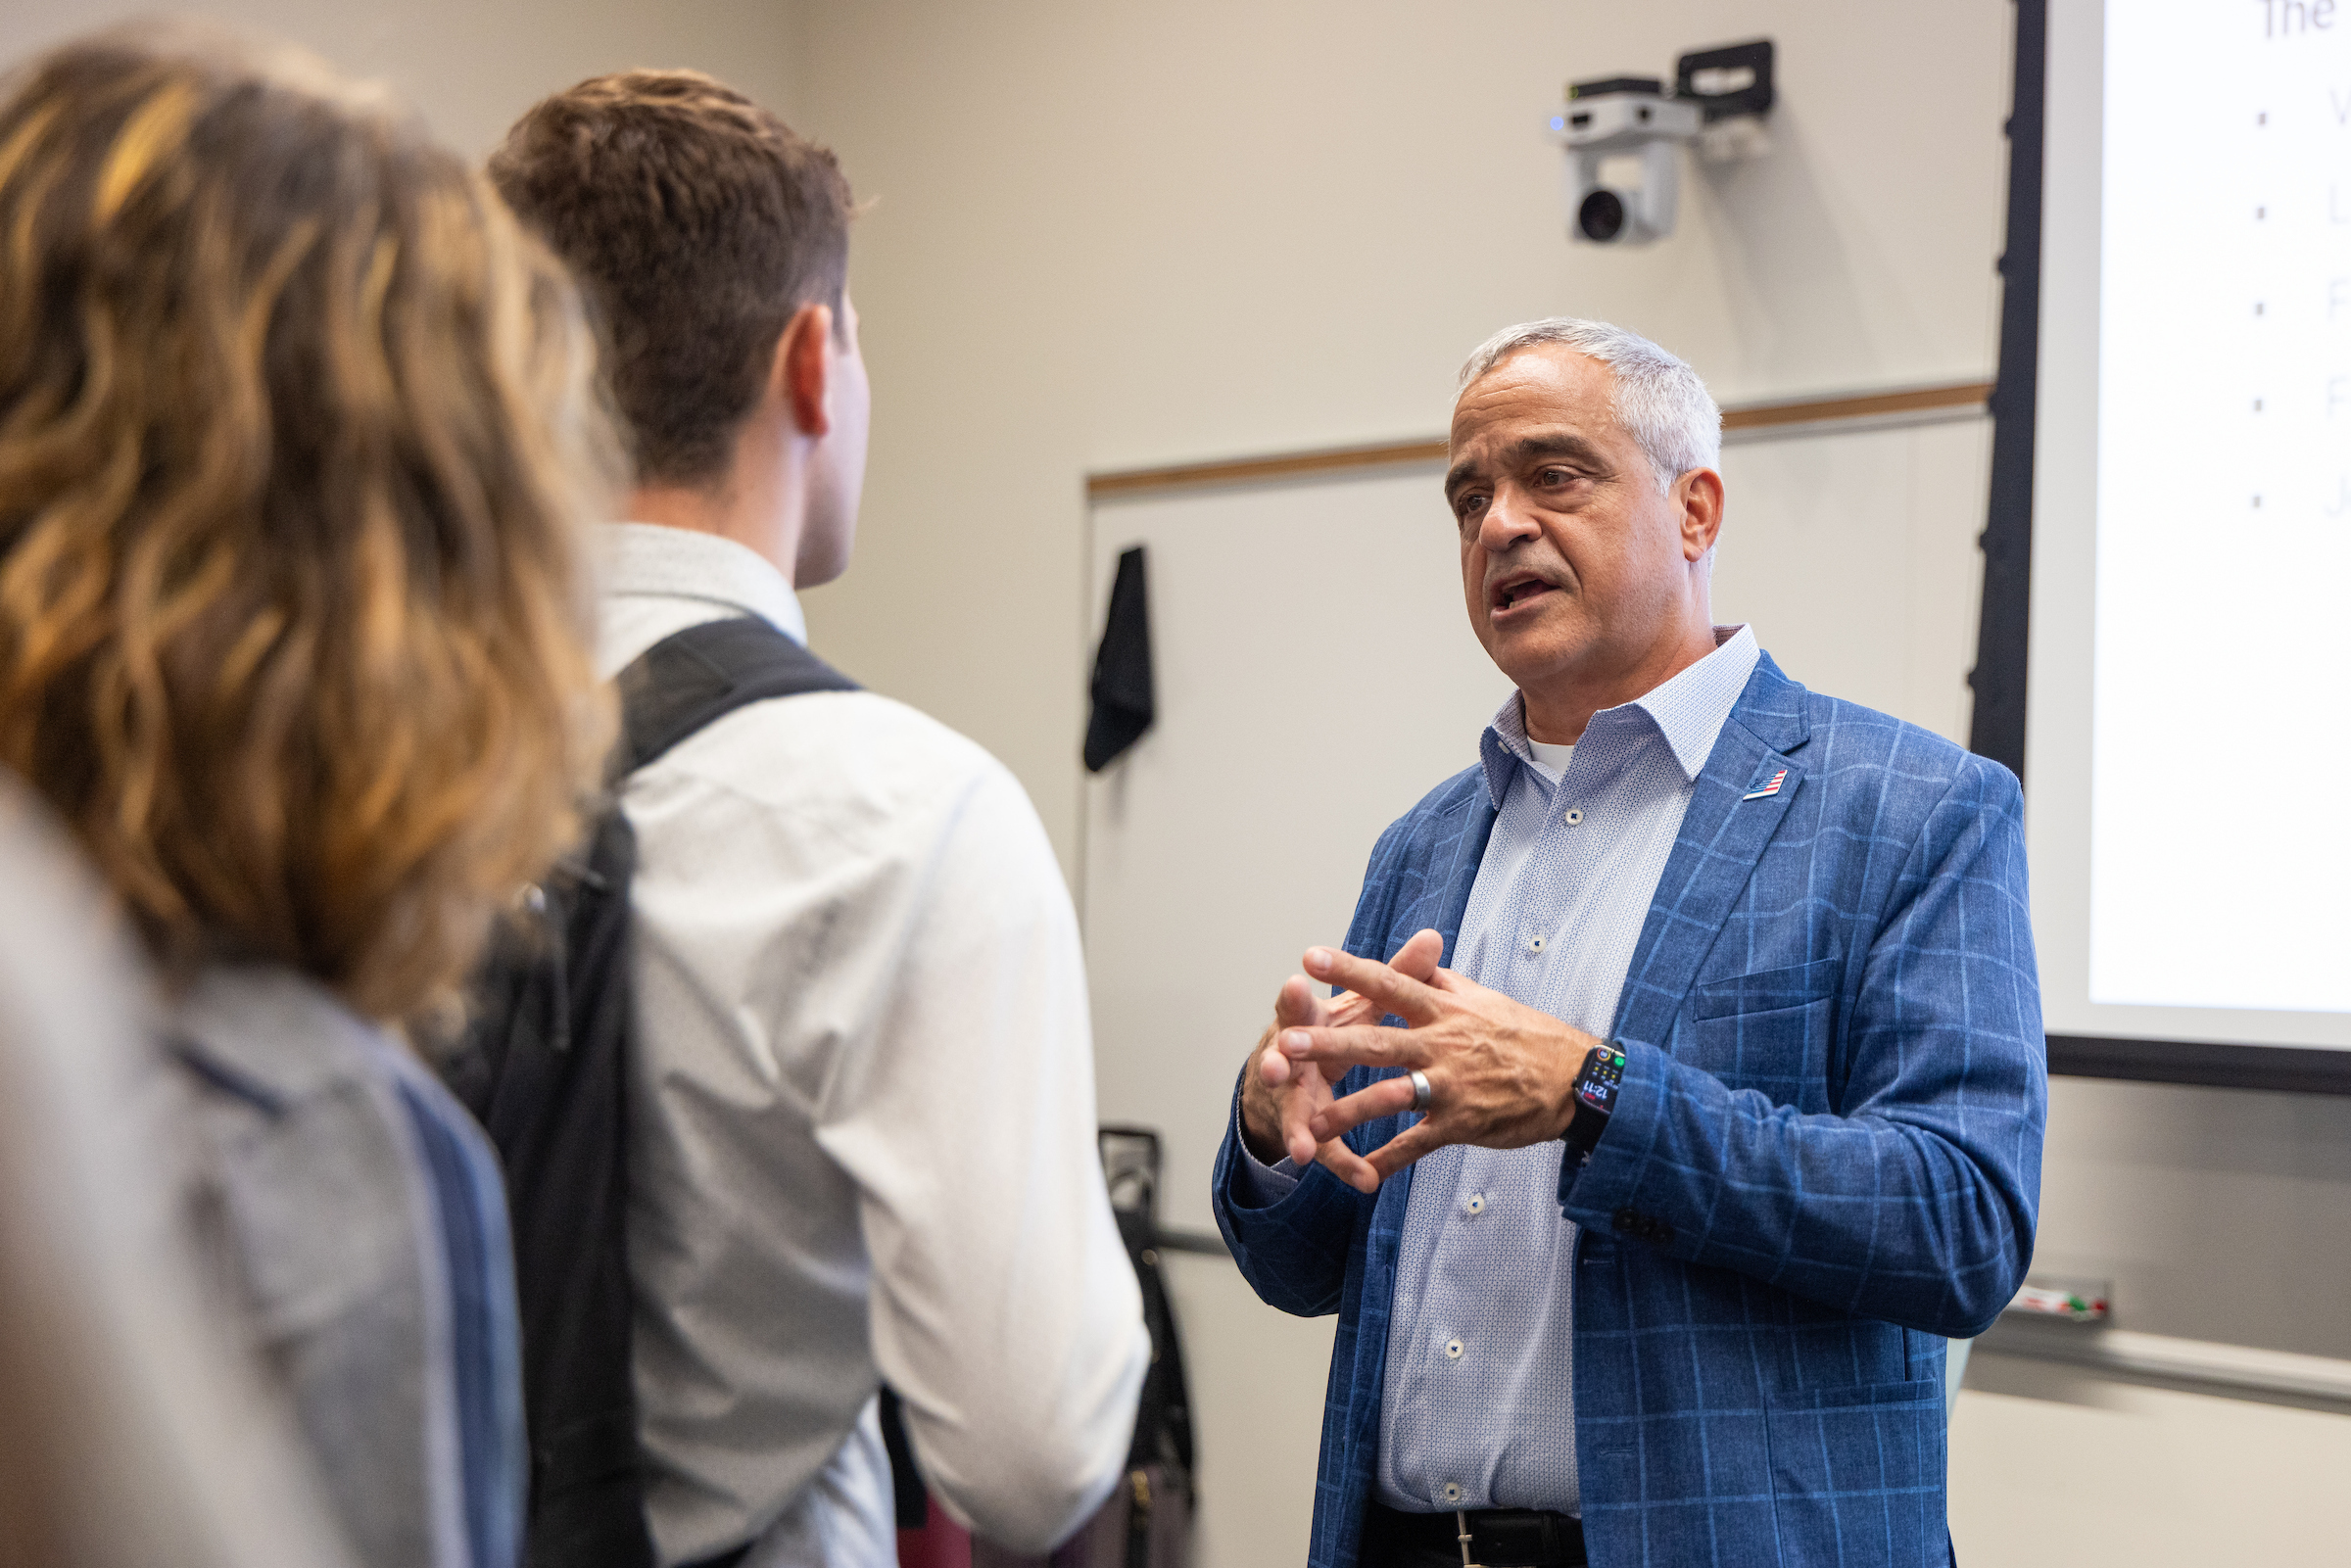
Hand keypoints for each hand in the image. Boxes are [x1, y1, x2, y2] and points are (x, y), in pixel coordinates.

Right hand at [1240, 929, 1445, 1191]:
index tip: (1296, 983)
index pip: (1297, 1004)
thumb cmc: (1333, 1031)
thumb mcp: (1362, 1003)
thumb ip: (1398, 975)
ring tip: (1302, 1149)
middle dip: (1280, 1060)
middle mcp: (1292, 1055)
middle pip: (1284, 1057)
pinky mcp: (1309, 1126)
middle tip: (1279, 1064)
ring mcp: (1295, 1093)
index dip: (1294, 996)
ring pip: (1295, 1110)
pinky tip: (1364, 1180)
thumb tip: (1434, 938)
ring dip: (1298, 1127)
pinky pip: (1327, 1148)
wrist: (1290, 1073)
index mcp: (1307, 1019)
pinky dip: (1343, 1164)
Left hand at [1275, 942, 1600, 1191]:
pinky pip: (1416, 1145)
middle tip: (1285, 1042)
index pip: (1389, 984)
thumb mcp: (1483, 998)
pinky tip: (1360, 1173)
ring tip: (1307, 1125)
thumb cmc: (1526, 1034)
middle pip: (1376, 1042)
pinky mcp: (1461, 1124)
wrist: (1575, 1080)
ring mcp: (1450, 1087)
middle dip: (1328, 1044)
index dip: (1349, 969)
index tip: (1310, 956)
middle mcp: (1442, 1045)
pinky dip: (1387, 1160)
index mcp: (1444, 1009)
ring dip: (1346, 1114)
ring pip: (1388, 1098)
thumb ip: (1441, 980)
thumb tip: (1417, 954)